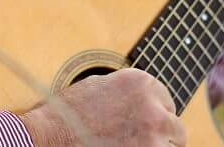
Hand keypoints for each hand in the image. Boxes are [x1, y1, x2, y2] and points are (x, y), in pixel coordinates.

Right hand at [19, 68, 185, 145]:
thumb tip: (141, 100)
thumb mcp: (97, 86)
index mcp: (140, 82)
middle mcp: (152, 107)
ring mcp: (152, 136)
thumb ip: (125, 91)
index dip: (155, 113)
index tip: (144, 123)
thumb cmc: (66, 114)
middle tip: (140, 140)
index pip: (166, 100)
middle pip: (174, 126)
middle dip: (161, 133)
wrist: (49, 137)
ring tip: (131, 146)